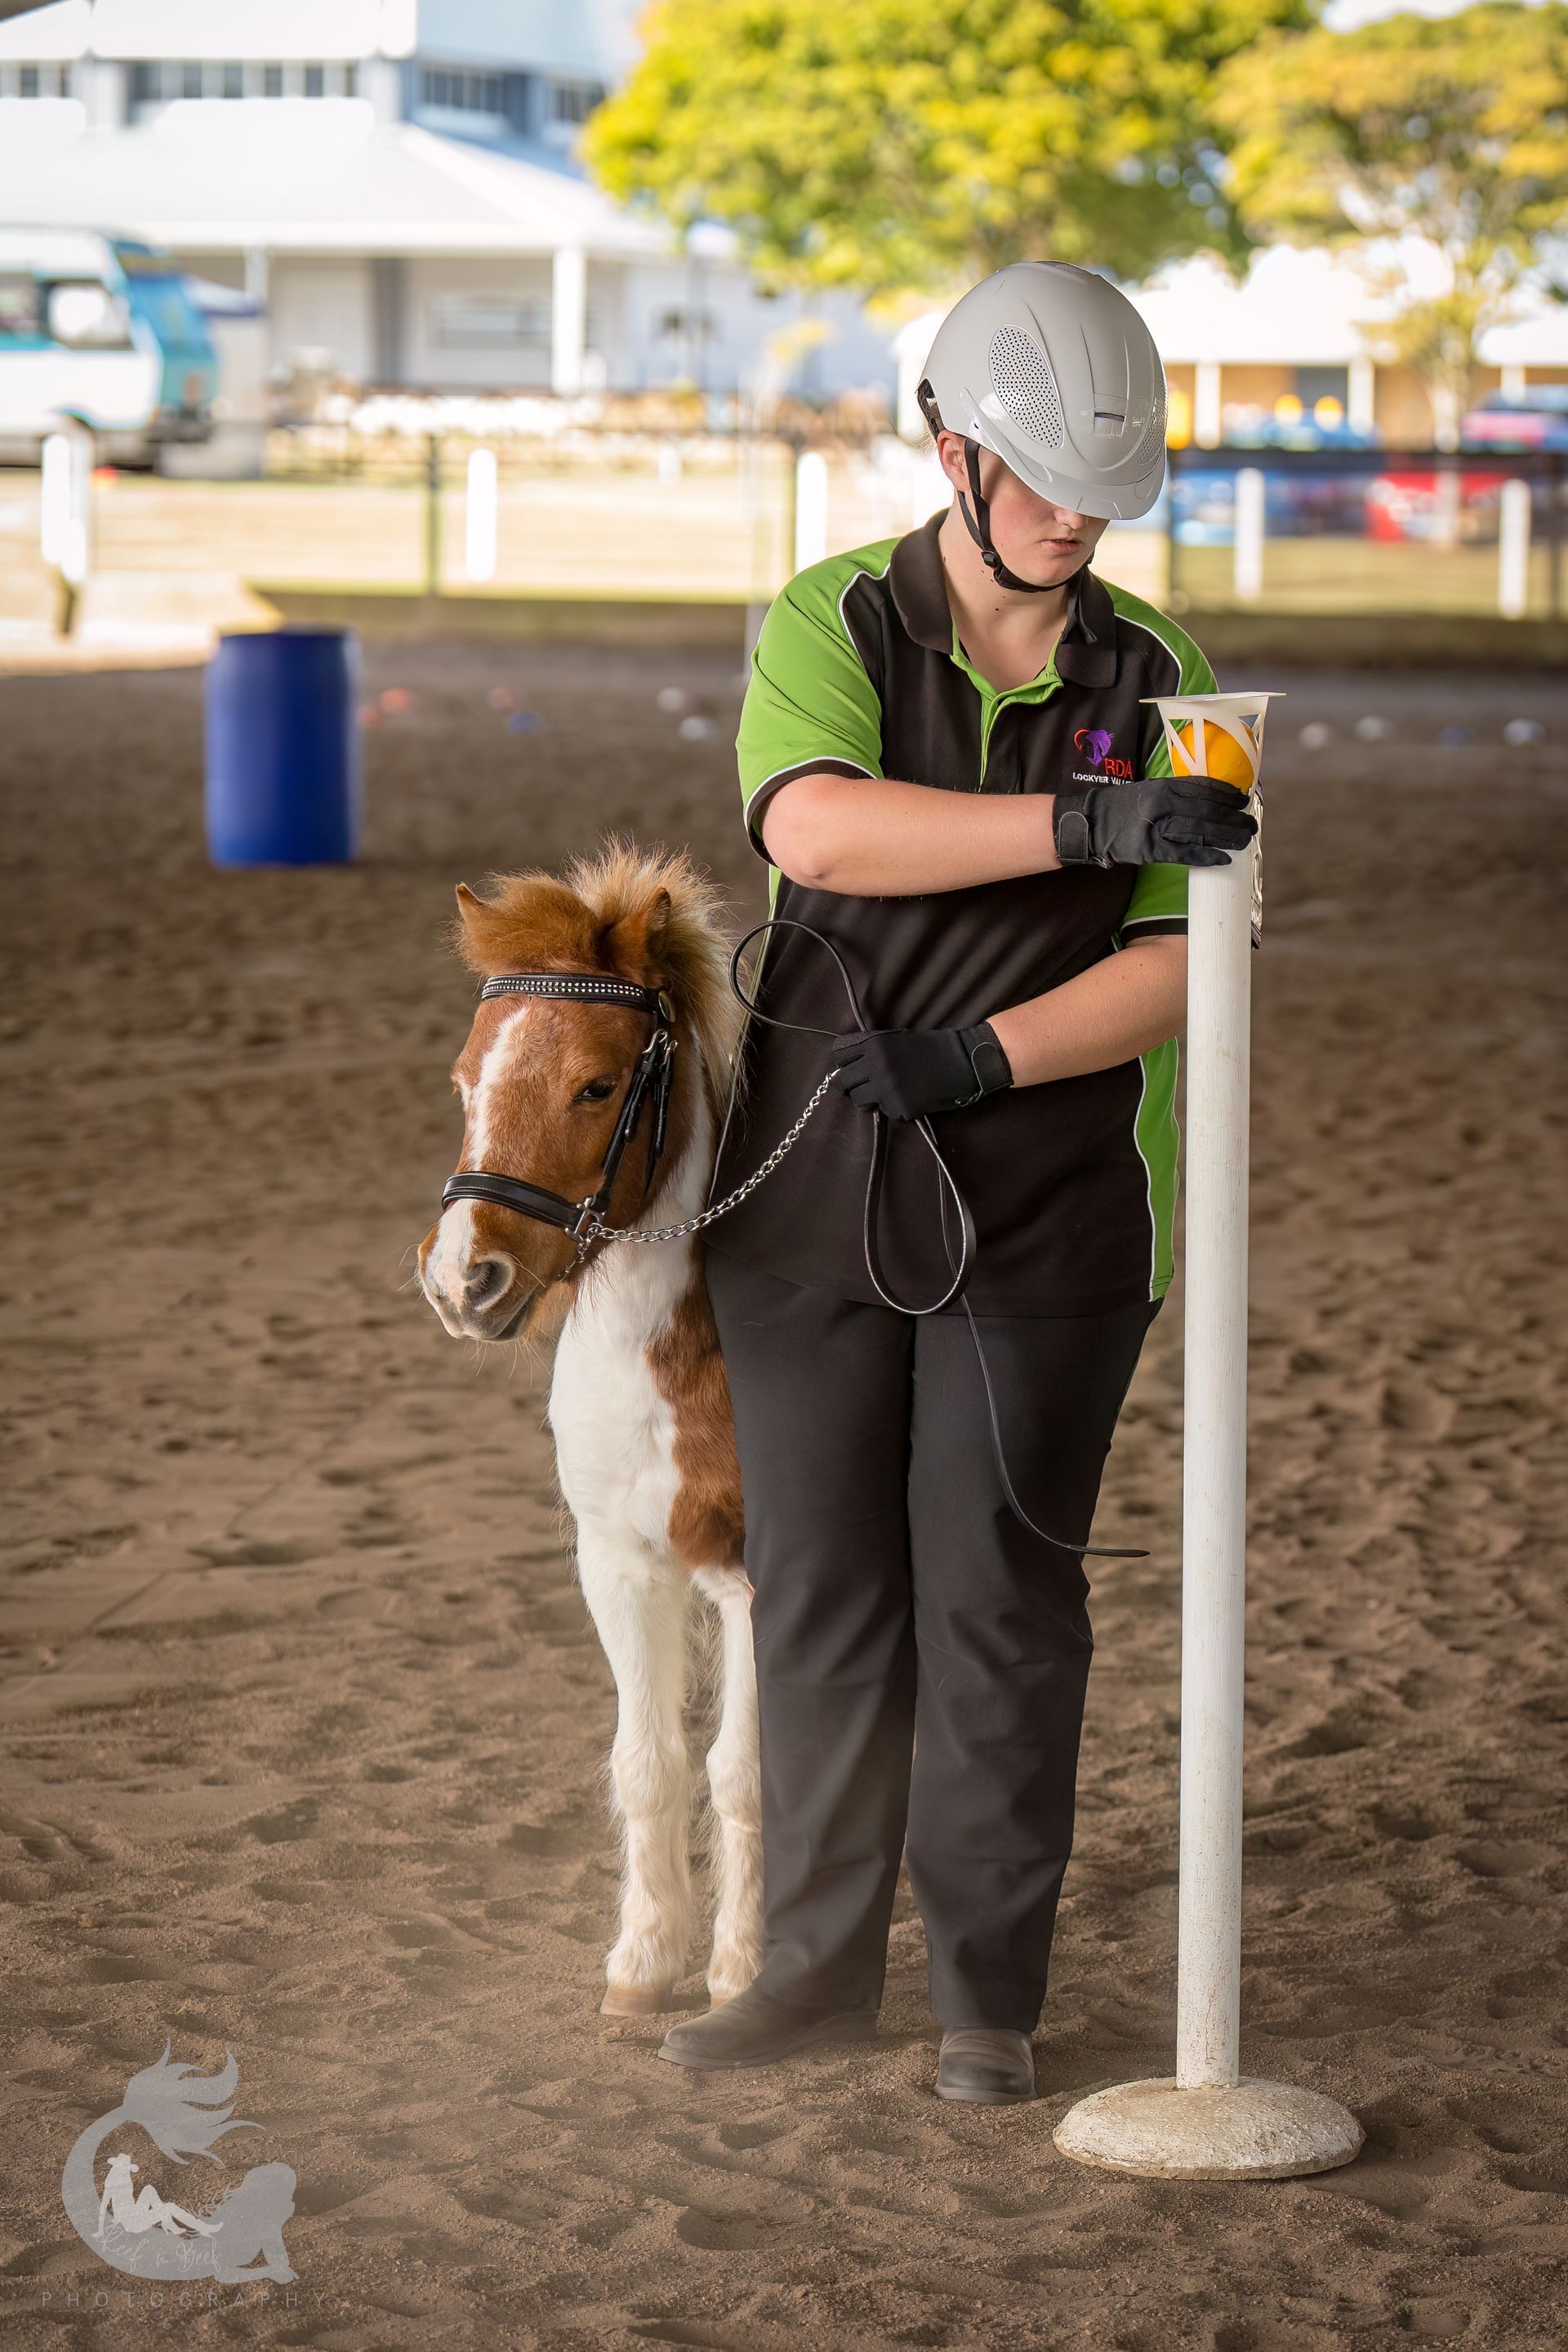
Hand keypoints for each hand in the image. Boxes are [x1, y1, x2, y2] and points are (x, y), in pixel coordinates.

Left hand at [830, 1023, 1012, 1120]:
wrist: (961, 1062)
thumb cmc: (929, 1048)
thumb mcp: (896, 1039)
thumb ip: (870, 1049)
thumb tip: (846, 1064)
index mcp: (874, 1044)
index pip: (839, 1056)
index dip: (843, 1063)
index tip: (850, 1068)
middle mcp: (876, 1065)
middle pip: (843, 1082)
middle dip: (851, 1086)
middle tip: (862, 1087)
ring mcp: (887, 1088)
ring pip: (859, 1101)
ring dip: (869, 1100)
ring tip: (885, 1093)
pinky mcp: (899, 1107)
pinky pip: (884, 1111)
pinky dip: (893, 1107)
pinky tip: (908, 1098)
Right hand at [1053, 776, 1257, 868]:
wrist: (1092, 822)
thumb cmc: (1123, 806)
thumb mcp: (1150, 790)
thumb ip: (1176, 792)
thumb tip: (1209, 798)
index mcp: (1165, 786)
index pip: (1204, 788)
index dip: (1227, 795)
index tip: (1244, 800)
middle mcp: (1164, 804)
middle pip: (1208, 811)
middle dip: (1234, 819)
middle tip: (1252, 825)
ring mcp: (1158, 827)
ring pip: (1201, 831)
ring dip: (1227, 837)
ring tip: (1244, 841)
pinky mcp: (1151, 849)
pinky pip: (1185, 854)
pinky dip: (1206, 856)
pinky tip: (1223, 858)